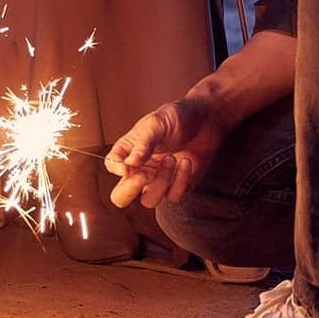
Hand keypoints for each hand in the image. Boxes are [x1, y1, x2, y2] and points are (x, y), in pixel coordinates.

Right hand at [105, 95, 229, 209]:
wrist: (207, 119)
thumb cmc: (178, 117)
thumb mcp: (157, 124)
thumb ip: (143, 145)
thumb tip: (128, 165)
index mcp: (130, 151)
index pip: (112, 166)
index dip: (117, 170)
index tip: (128, 166)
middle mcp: (141, 169)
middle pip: (121, 196)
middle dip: (129, 191)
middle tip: (144, 176)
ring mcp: (159, 180)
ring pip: (149, 200)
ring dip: (161, 182)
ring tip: (172, 158)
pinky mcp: (179, 186)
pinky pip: (174, 196)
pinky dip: (180, 181)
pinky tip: (186, 162)